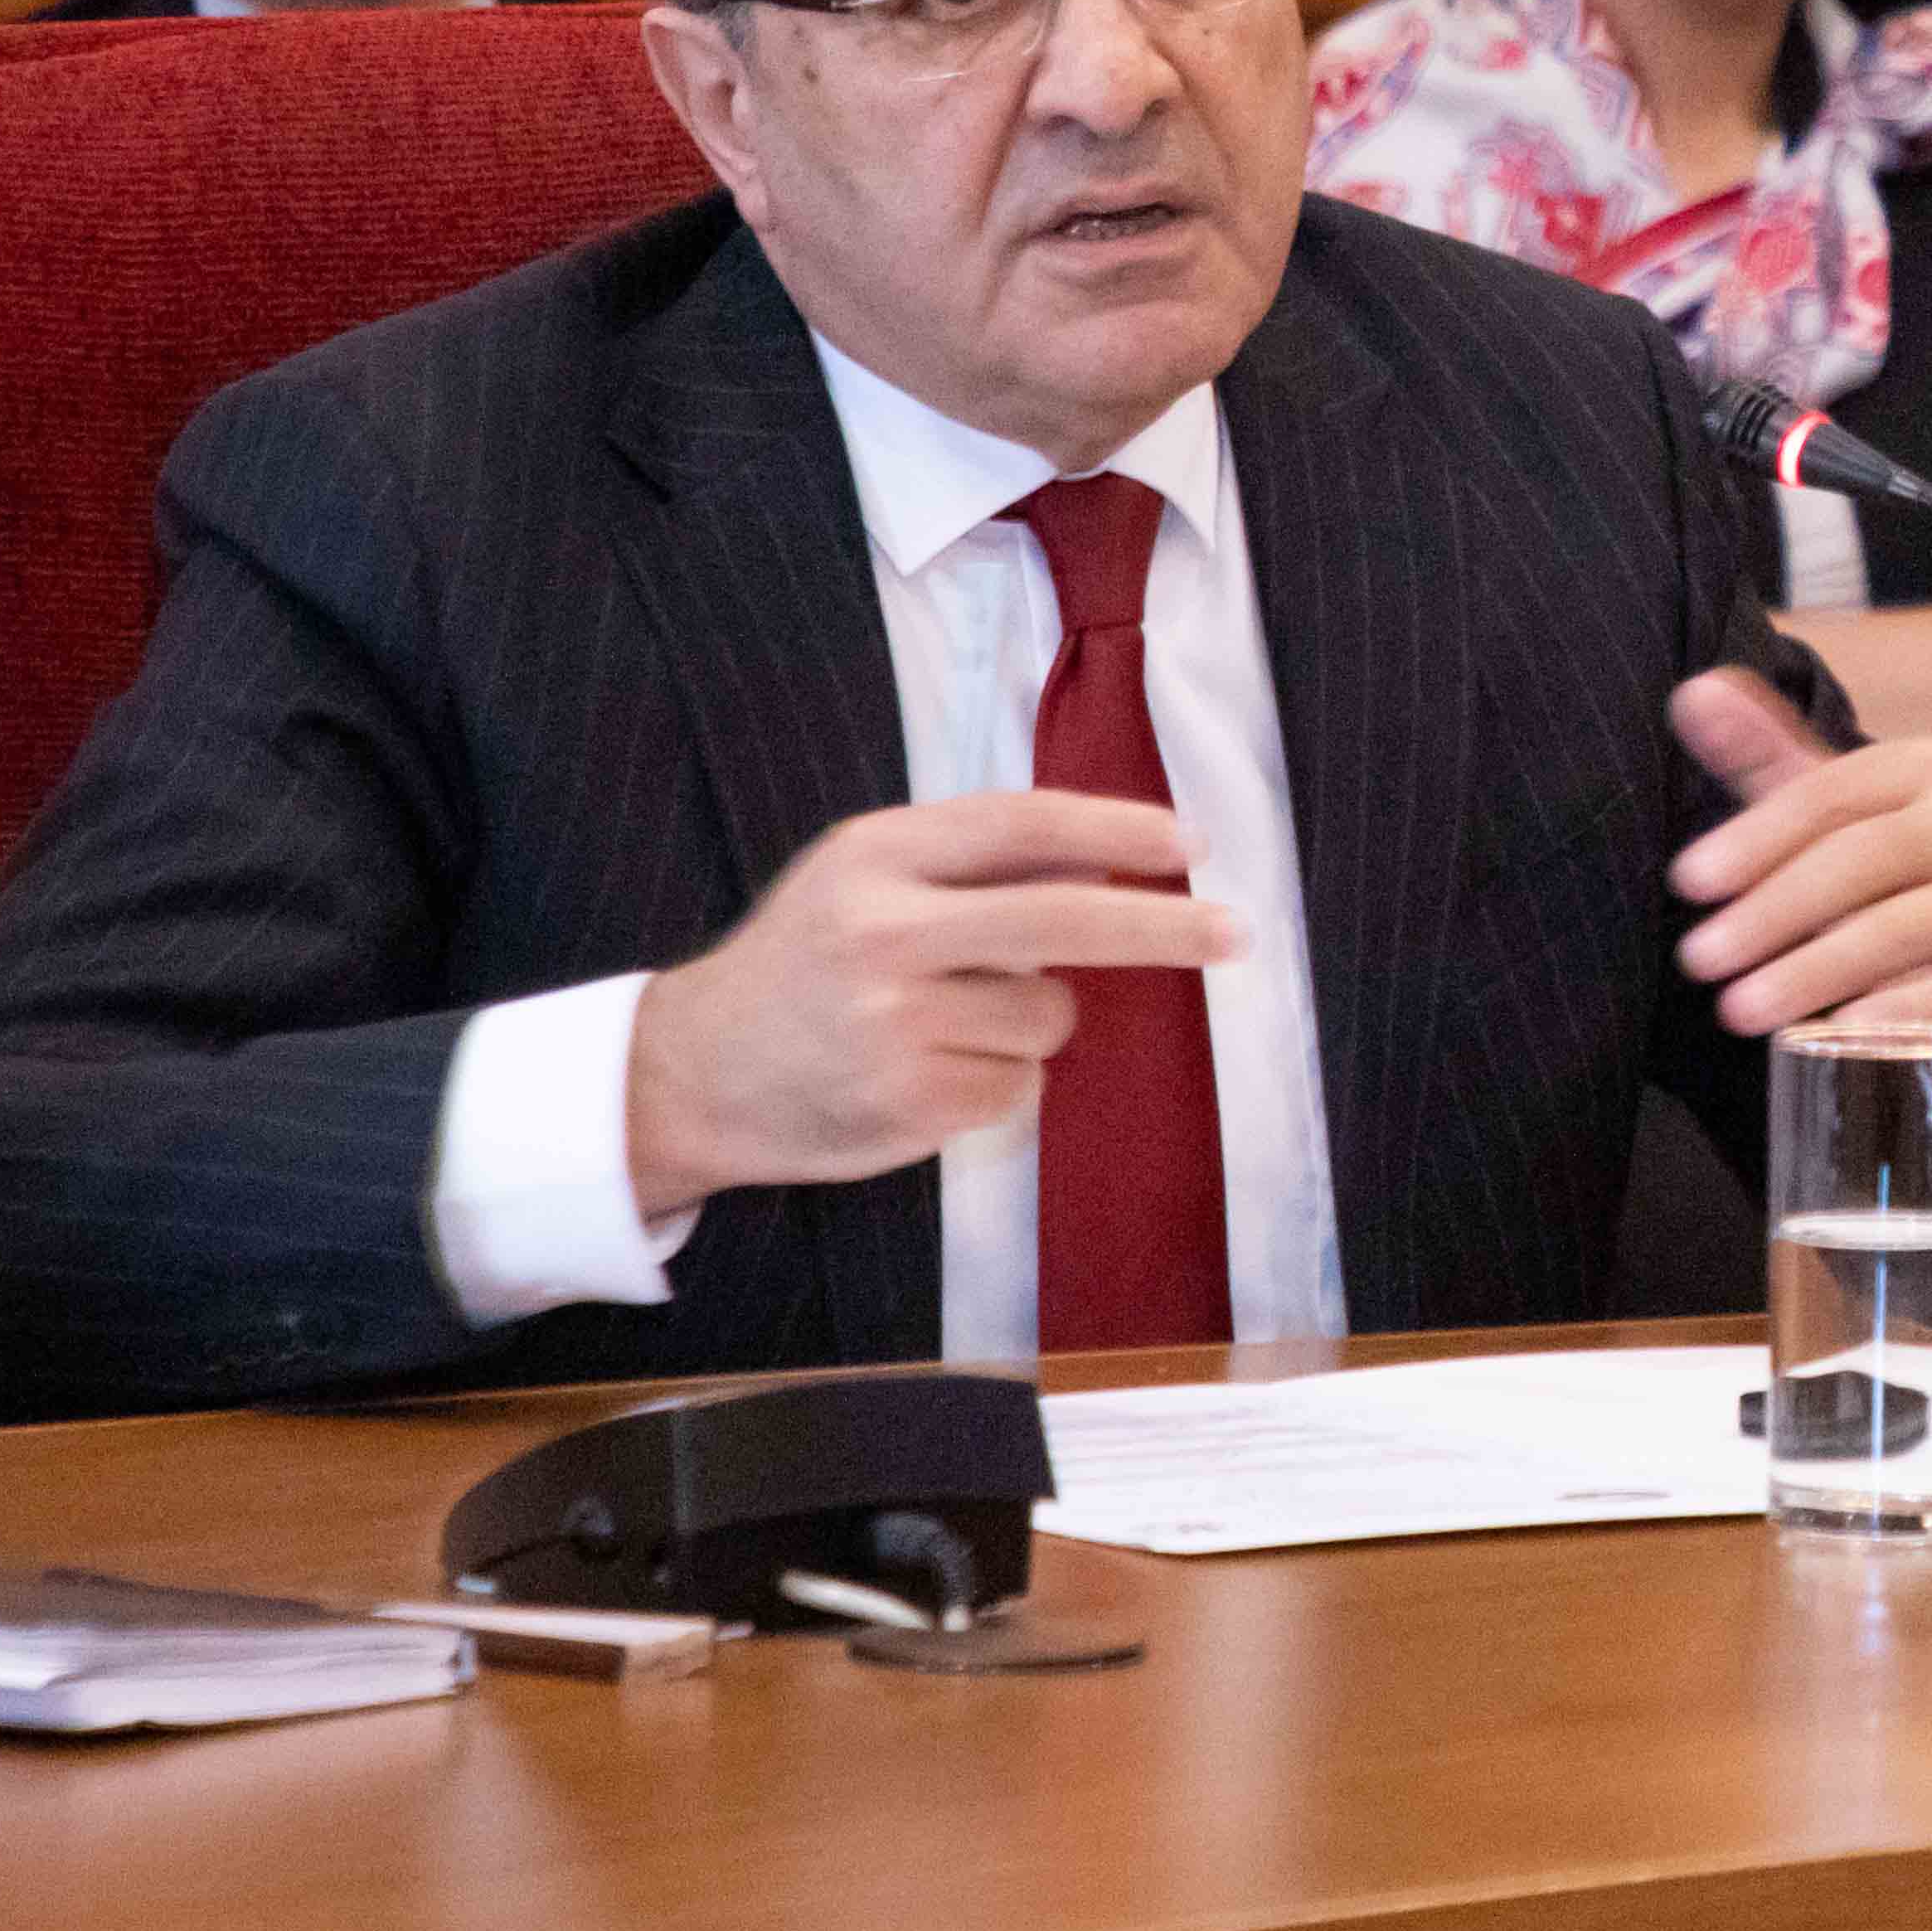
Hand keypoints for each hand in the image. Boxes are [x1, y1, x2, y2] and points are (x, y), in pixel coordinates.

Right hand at [624, 791, 1241, 1213]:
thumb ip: (975, 862)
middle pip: (1065, 921)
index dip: (1116, 831)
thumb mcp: (865, 877)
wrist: (695, 1072)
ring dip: (1032, 1021)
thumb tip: (1116, 861)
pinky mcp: (910, 1105)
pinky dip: (1001, 1082)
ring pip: (1050, 1016)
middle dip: (1166, 928)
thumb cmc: (807, 960)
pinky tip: (928, 1072)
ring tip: (947, 1022)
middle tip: (1235, 934)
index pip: (1021, 825)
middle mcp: (885, 934)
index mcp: (876, 856)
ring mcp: (896, 1025)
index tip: (1188, 844)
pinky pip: (1021, 1087)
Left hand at [1665, 668, 1931, 1076]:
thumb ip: (1770, 760)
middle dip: (1772, 912)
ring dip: (1811, 972)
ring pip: (1900, 929)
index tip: (1689, 881)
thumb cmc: (1907, 888)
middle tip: (1701, 959)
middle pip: (1862, 859)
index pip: (1832, 793)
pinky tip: (1842, 1033)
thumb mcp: (1841, 820)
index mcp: (1931, 768)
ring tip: (1741, 1009)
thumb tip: (1695, 690)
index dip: (1755, 836)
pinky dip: (1895, 1014)